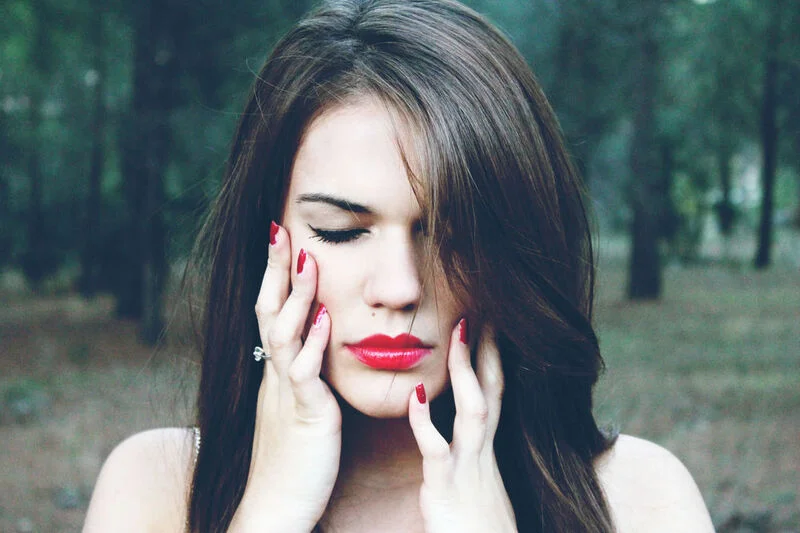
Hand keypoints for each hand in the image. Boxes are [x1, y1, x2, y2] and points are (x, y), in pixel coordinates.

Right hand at [231, 223, 340, 531]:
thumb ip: (304, 374)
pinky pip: (305, 375)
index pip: (271, 312)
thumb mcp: (298, 407)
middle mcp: (276, 375)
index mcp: (278, 371)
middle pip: (269, 312)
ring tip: (308, 259)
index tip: (282, 237)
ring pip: (283, 335)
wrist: (276, 507)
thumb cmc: (293, 459)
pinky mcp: (304, 416)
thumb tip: (317, 342)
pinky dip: (313, 345)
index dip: (274, 276)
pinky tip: (324, 320)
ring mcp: (287, 393)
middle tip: (280, 228)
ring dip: (296, 297)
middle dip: (275, 270)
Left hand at [408, 320, 516, 532]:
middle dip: (489, 350)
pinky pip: (437, 451)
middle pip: (492, 390)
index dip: (493, 357)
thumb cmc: (479, 529)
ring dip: (466, 372)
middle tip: (481, 308)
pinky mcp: (447, 489)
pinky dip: (426, 421)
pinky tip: (415, 395)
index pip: (493, 393)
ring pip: (473, 411)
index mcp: (486, 450)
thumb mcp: (480, 487)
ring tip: (458, 334)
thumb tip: (464, 437)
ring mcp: (468, 468)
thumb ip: (470, 458)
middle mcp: (483, 453)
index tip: (489, 322)